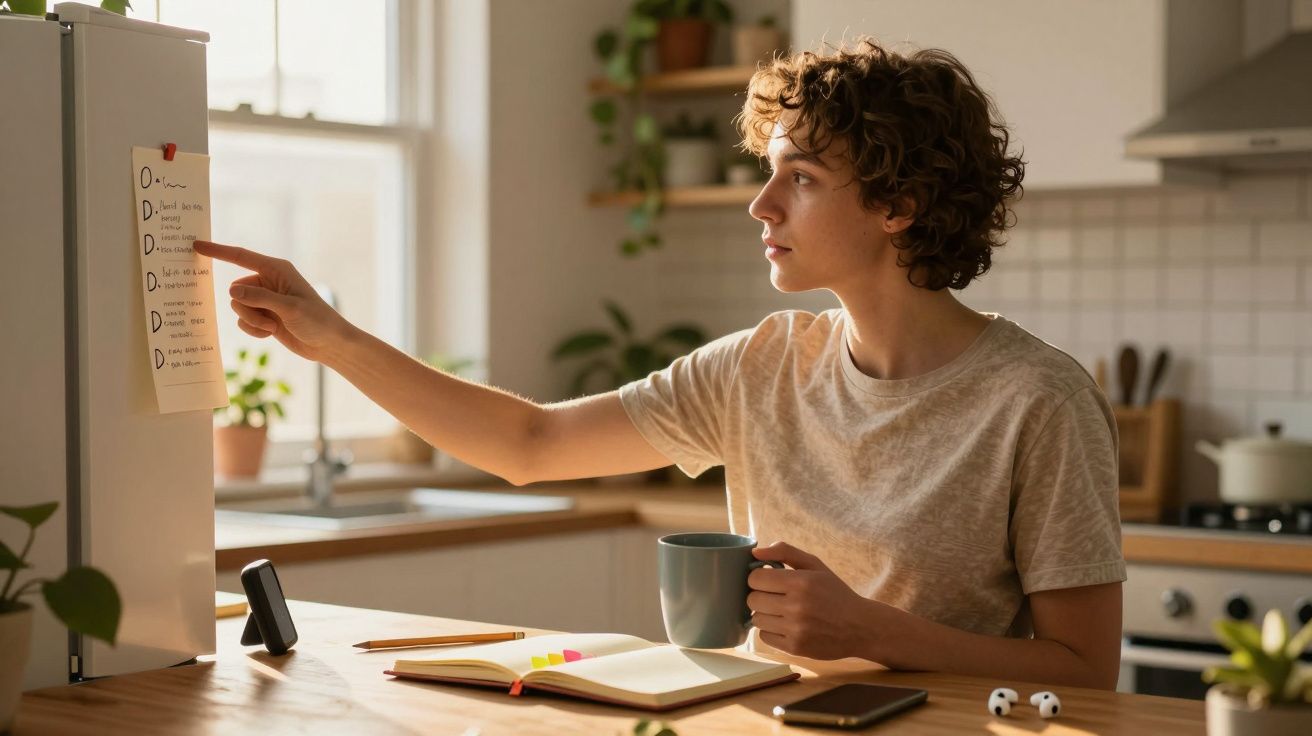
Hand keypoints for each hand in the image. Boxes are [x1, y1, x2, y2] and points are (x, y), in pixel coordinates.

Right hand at [193, 240, 351, 362]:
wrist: (329, 344)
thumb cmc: (317, 321)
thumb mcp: (289, 308)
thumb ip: (260, 298)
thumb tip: (232, 290)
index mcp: (277, 269)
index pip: (241, 256)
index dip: (218, 251)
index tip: (196, 245)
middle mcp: (269, 281)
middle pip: (236, 290)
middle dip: (247, 308)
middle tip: (270, 319)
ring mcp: (265, 299)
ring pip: (238, 307)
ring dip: (252, 321)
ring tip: (274, 326)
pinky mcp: (264, 315)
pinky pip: (244, 321)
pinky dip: (254, 329)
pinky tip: (272, 333)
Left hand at [748, 542, 893, 661]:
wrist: (860, 627)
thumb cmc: (834, 593)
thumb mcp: (815, 566)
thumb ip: (785, 552)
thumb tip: (755, 552)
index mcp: (801, 582)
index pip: (755, 578)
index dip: (759, 578)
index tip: (769, 580)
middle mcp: (796, 606)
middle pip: (752, 599)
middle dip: (761, 596)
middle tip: (775, 596)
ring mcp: (795, 629)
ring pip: (756, 619)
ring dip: (765, 614)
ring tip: (782, 611)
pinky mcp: (794, 648)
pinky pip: (764, 637)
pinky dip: (771, 631)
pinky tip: (787, 626)